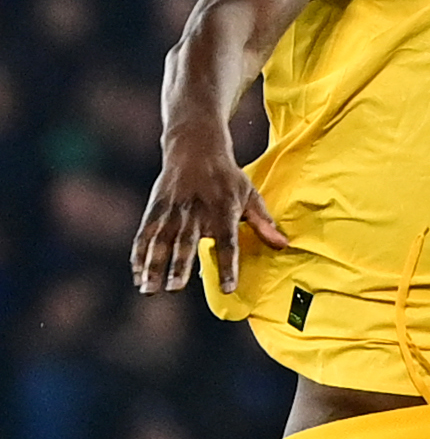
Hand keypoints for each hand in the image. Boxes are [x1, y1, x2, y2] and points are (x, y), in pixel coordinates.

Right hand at [130, 146, 287, 294]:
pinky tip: (137, 276)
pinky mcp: (155, 210)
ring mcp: (172, 211)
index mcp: (223, 209)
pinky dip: (139, 256)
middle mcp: (195, 211)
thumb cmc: (227, 177)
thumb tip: (283, 245)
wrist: (195, 148)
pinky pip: (143, 236)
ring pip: (160, 242)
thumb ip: (263, 222)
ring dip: (154, 266)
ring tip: (149, 290)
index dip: (228, 265)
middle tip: (176, 288)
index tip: (228, 288)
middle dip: (180, 266)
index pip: (227, 241)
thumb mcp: (249, 194)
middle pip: (187, 242)